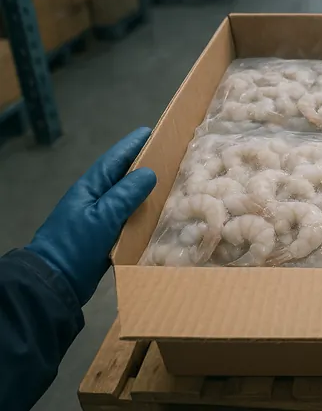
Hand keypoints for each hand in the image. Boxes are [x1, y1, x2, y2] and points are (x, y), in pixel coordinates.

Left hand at [25, 128, 156, 305]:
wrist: (56, 282)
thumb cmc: (76, 244)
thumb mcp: (103, 216)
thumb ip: (126, 194)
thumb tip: (150, 172)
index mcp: (92, 187)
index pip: (115, 158)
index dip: (133, 144)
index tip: (154, 132)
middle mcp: (97, 198)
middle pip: (124, 175)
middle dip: (145, 164)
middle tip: (172, 157)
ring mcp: (101, 217)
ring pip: (129, 197)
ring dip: (148, 190)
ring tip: (173, 182)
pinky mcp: (107, 235)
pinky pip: (130, 218)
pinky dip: (145, 213)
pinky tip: (163, 214)